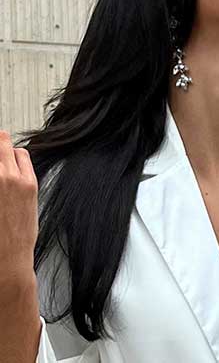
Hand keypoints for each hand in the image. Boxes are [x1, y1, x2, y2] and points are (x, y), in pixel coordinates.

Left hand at [0, 130, 37, 278]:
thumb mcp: (29, 207)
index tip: (5, 154)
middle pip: (1, 146)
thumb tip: (12, 177)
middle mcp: (10, 179)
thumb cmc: (19, 238)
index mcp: (28, 183)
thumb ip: (20, 187)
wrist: (8, 259)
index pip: (19, 152)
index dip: (11, 151)